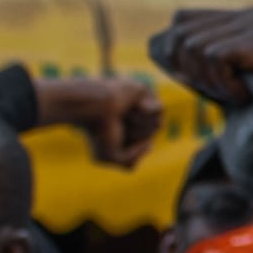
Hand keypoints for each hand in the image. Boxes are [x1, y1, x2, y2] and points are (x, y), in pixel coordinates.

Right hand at [35, 71, 164, 171]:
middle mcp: (133, 118)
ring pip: (157, 124)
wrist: (93, 107)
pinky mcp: (144, 91)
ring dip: (139, 124)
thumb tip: (150, 145)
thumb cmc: (98, 131)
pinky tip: (134, 106)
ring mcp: (139, 104)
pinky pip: (159, 110)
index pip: (146, 148)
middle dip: (136, 136)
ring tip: (124, 114)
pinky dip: (146, 112)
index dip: (132, 149)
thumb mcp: (112, 157)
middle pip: (151, 137)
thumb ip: (131, 162)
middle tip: (118, 125)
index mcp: (125, 132)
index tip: (114, 140)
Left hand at [149, 7, 252, 154]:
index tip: (202, 81)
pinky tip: (245, 94)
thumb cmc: (248, 107)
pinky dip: (225, 85)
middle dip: (191, 71)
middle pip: (183, 32)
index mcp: (239, 16)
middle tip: (221, 90)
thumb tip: (153, 43)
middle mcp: (251, 14)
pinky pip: (217, 58)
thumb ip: (184, 57)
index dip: (177, 53)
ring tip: (236, 92)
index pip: (181, 19)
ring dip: (210, 81)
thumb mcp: (208, 77)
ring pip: (196, 47)